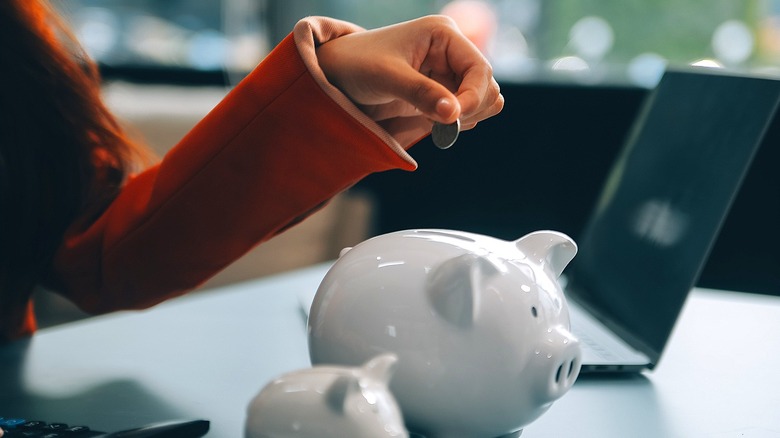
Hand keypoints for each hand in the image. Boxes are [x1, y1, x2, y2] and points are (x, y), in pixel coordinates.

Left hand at [316, 15, 502, 131]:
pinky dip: (455, 122)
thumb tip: (455, 115)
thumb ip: (421, 94)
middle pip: (488, 86)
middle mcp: (452, 51)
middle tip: (440, 122)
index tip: (453, 119)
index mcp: (444, 34)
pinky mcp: (441, 92)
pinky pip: (466, 112)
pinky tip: (428, 120)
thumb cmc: (356, 65)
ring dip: (465, 117)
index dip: (473, 97)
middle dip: (470, 108)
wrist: (335, 74)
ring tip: (430, 119)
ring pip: (483, 101)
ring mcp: (448, 72)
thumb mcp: (387, 77)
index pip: (480, 69)